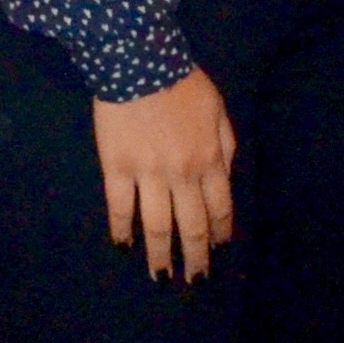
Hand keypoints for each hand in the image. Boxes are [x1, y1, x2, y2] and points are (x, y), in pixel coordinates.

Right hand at [94, 69, 237, 279]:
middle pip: (191, 226)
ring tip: (162, 277)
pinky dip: (122, 230)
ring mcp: (149, 173)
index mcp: (210, 159)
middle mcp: (182, 173)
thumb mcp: (218, 109)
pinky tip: (123, 247)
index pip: (220, 208)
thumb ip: (225, 145)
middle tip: (194, 281)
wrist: (138, 61)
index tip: (219, 250)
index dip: (220, 233)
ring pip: (157, 226)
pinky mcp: (117, 168)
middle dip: (195, 257)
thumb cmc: (182, 83)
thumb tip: (226, 177)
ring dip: (161, 255)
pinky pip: (121, 207)